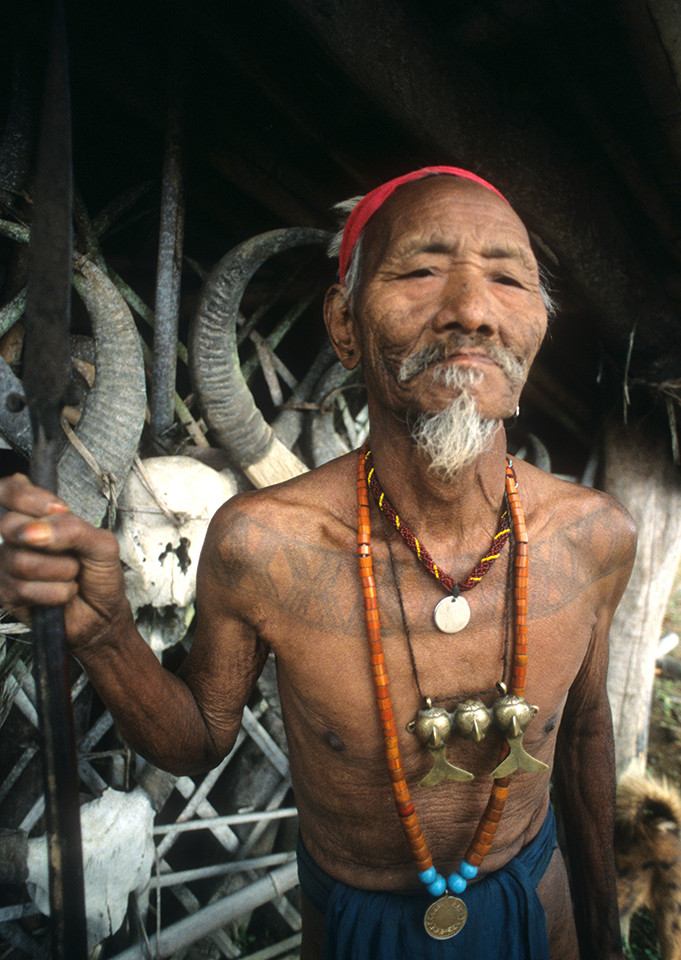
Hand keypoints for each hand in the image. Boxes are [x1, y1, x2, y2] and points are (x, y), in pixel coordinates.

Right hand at [0, 474, 129, 651]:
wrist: (103, 615)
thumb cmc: (100, 576)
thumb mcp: (102, 544)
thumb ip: (74, 529)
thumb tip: (38, 530)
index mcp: (39, 517)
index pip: (11, 489)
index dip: (28, 497)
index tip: (58, 511)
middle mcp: (18, 537)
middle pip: (11, 525)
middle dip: (53, 544)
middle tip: (73, 554)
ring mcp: (8, 564)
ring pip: (20, 560)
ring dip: (60, 572)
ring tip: (71, 576)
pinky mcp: (6, 593)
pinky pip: (22, 588)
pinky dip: (55, 593)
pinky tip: (62, 594)